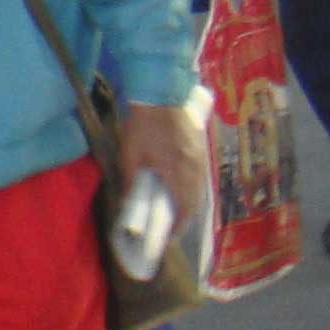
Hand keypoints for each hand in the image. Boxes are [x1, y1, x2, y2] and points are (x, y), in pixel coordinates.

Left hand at [119, 98, 206, 244]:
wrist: (161, 93)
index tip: (168, 237)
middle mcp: (195, 169)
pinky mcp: (201, 149)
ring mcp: (201, 158)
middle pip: (195, 202)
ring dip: (190, 204)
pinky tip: (182, 189)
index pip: (183, 209)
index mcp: (178, 173)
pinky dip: (193, 189)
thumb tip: (128, 204)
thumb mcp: (130, 154)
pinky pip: (201, 177)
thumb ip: (131, 181)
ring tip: (175, 211)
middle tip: (171, 227)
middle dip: (184, 218)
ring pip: (200, 190)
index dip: (177, 226)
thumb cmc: (143, 125)